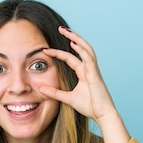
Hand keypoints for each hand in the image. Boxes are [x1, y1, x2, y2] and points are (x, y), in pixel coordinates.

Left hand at [40, 27, 129, 142]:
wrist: (102, 115)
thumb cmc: (89, 107)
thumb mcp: (68, 98)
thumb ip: (55, 93)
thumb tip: (41, 88)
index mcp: (84, 73)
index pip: (70, 58)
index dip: (58, 53)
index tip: (45, 50)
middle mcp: (89, 68)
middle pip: (80, 48)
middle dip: (71, 37)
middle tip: (60, 28)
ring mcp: (93, 70)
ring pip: (85, 49)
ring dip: (76, 38)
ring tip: (65, 30)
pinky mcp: (95, 74)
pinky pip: (89, 58)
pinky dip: (81, 50)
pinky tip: (73, 43)